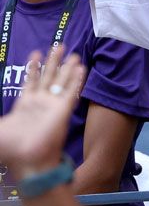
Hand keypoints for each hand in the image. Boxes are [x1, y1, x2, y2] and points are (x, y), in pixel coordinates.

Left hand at [0, 48, 84, 180]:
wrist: (27, 160)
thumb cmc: (11, 147)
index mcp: (25, 105)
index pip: (31, 81)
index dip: (33, 67)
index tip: (36, 52)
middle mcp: (41, 102)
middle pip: (49, 76)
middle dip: (54, 61)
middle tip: (59, 45)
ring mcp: (53, 106)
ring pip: (62, 82)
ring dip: (68, 68)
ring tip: (74, 54)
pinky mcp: (63, 110)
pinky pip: (71, 92)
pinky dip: (76, 80)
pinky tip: (81, 68)